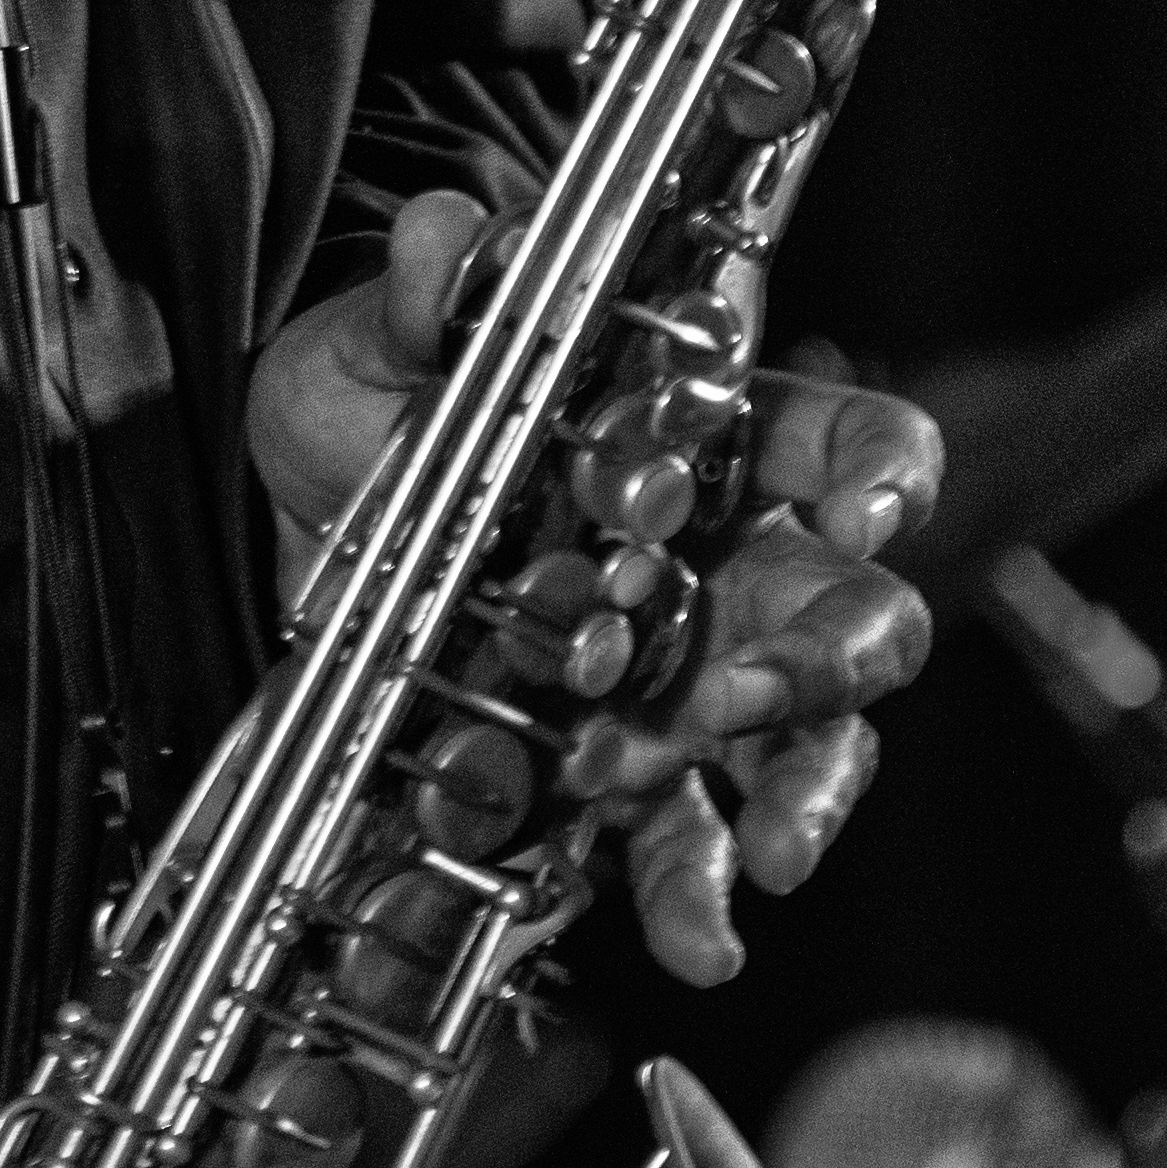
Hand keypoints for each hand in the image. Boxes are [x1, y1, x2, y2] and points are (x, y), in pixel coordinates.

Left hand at [248, 189, 937, 981]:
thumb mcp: (377, 338)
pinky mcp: (617, 753)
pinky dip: (693, 883)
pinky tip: (697, 935)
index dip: (873, 468)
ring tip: (766, 858)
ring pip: (796, 740)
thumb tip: (447, 232)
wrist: (293, 497)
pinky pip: (687, 829)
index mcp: (703, 435)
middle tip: (746, 698)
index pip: (843, 439)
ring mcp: (682, 664)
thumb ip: (423, 298)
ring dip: (792, 796)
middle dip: (823, 661)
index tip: (857, 505)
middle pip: (844, 609)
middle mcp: (723, 555)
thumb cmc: (376, 394)